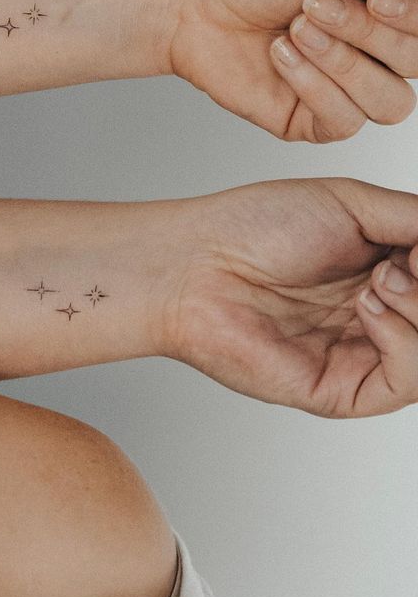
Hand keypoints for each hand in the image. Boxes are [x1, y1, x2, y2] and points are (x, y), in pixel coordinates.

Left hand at [159, 178, 417, 416]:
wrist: (199, 261)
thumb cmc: (259, 227)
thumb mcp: (355, 205)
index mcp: (385, 274)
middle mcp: (380, 318)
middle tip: (407, 261)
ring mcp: (362, 356)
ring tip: (380, 280)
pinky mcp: (341, 391)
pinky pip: (407, 383)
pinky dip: (407, 342)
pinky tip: (368, 309)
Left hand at [166, 0, 417, 141]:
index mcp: (386, 8)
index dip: (412, 18)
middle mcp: (371, 51)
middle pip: (416, 65)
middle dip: (365, 31)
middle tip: (312, 3)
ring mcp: (342, 90)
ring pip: (389, 103)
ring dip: (342, 62)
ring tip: (295, 29)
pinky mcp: (309, 121)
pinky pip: (343, 122)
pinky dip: (314, 86)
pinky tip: (281, 56)